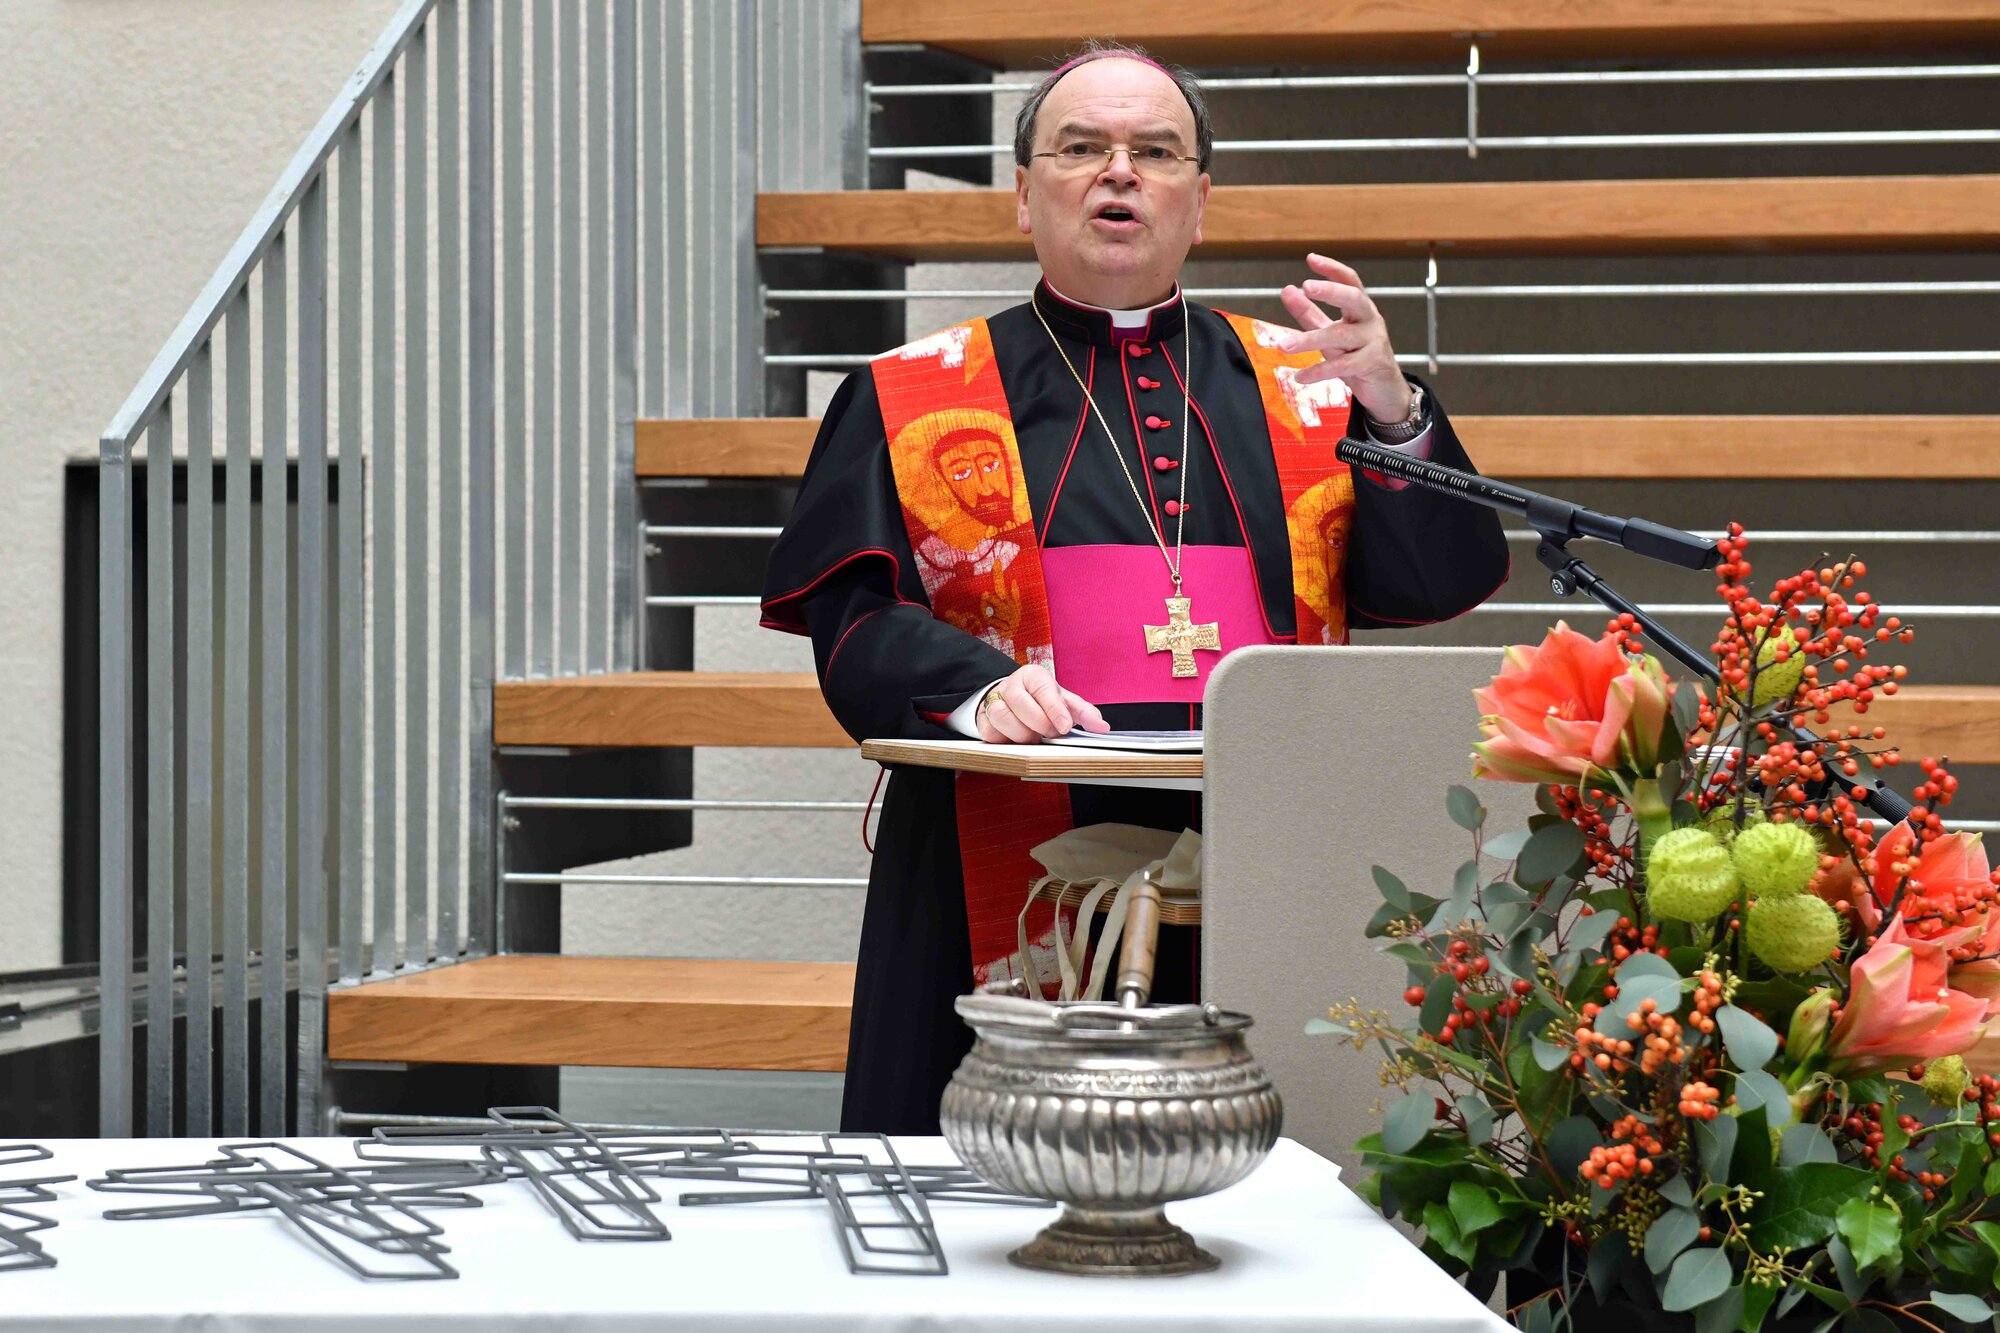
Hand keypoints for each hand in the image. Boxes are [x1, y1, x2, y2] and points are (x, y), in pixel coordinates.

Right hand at [976, 664, 1109, 743]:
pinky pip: (989, 732)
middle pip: (1020, 703)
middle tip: (1050, 734)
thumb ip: (1084, 713)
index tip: (1065, 727)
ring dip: (1021, 733)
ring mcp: (994, 700)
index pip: (1043, 688)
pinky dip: (1005, 740)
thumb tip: (1102, 727)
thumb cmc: (1043, 702)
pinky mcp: (983, 718)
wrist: (1015, 701)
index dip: (1054, 709)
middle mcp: (1011, 684)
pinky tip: (1016, 740)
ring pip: (1001, 716)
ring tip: (1034, 738)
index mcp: (1033, 675)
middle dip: (1039, 724)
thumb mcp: (1066, 703)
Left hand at [1273, 253, 1411, 425]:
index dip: (1332, 268)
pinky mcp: (1372, 364)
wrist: (1385, 390)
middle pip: (1354, 298)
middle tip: (1306, 286)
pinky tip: (1299, 376)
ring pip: (1341, 335)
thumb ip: (1309, 313)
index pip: (1350, 280)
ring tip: (1284, 346)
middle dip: (1331, 291)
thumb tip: (1287, 290)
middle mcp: (1369, 320)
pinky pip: (1342, 365)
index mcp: (1360, 309)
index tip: (1311, 258)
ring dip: (1309, 339)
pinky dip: (1318, 371)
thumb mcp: (1330, 334)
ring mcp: (1374, 341)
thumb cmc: (1357, 358)